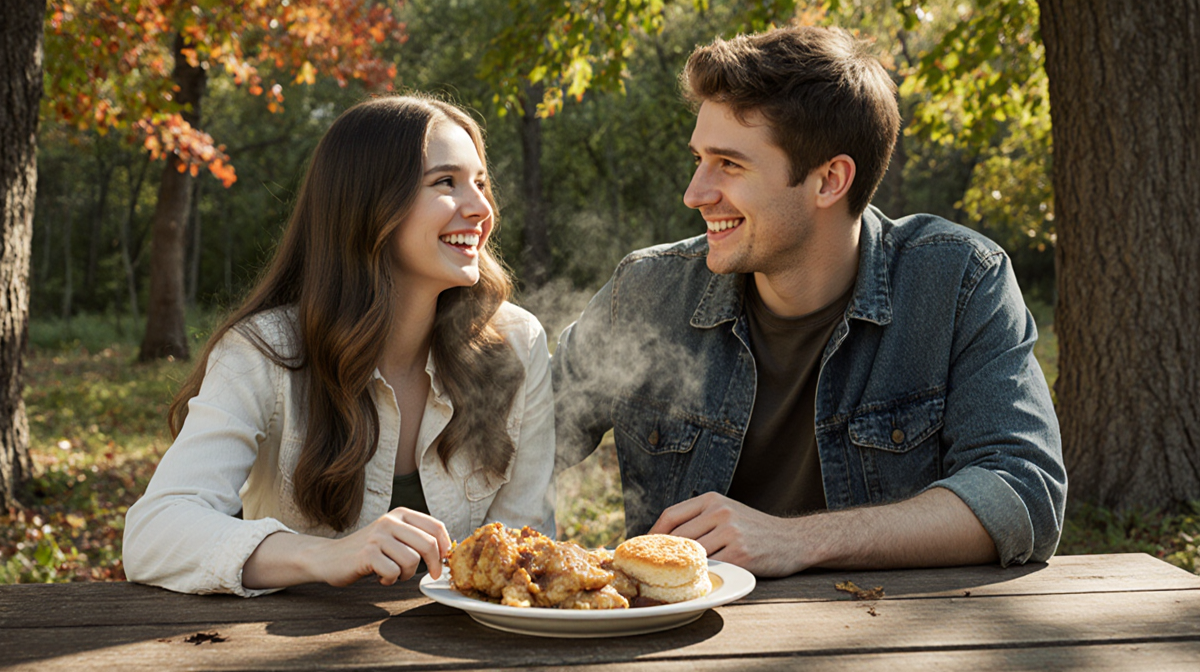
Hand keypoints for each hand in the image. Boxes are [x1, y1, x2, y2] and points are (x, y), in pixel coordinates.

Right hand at [313, 507, 452, 586]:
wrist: (329, 557)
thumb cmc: (368, 551)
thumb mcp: (393, 536)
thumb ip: (416, 538)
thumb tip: (447, 552)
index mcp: (401, 514)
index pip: (436, 527)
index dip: (445, 547)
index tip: (444, 561)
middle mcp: (390, 521)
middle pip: (428, 544)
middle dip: (434, 564)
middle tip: (432, 575)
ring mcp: (378, 537)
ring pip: (412, 560)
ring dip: (407, 575)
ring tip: (394, 573)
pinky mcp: (367, 554)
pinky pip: (393, 572)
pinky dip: (390, 580)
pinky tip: (380, 577)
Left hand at [648, 492, 807, 576]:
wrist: (794, 540)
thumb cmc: (756, 529)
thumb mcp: (728, 511)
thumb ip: (700, 519)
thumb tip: (662, 538)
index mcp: (712, 500)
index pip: (671, 515)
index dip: (652, 535)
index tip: (643, 550)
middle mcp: (720, 512)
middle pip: (677, 538)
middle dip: (663, 556)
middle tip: (649, 571)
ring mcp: (731, 533)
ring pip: (692, 555)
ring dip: (681, 570)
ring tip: (669, 581)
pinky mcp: (741, 554)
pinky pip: (711, 568)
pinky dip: (701, 577)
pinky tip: (696, 583)